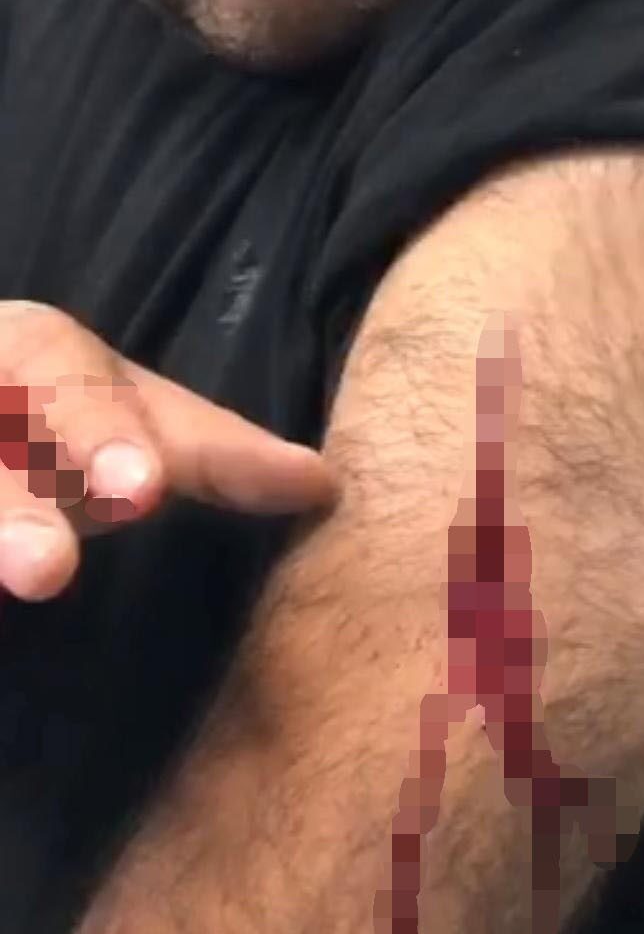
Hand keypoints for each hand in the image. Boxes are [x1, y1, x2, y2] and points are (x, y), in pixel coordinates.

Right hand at [0, 301, 334, 600]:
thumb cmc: (65, 414)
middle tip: (47, 569)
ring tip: (30, 577)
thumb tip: (322, 485)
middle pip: (1, 450)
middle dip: (19, 507)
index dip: (105, 439)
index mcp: (44, 356)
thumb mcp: (136, 418)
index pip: (75, 388)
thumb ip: (218, 454)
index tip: (140, 488)